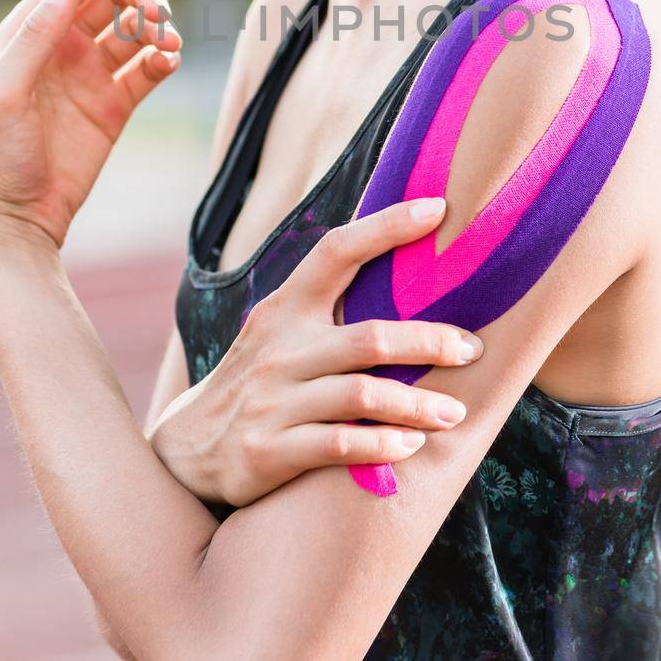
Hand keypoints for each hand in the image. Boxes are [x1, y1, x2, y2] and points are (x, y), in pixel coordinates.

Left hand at [0, 0, 182, 254]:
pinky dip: (164, 59)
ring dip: (159, 26)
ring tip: (170, 46)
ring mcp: (90, 72)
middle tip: (162, 14)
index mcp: (30, 28)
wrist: (17, 218)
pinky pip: (148, 67)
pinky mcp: (115, 103)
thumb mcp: (4, 90)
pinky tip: (168, 64)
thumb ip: (37, 34)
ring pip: (136, 28)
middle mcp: (62, 43)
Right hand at [148, 197, 483, 506]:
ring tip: (455, 413)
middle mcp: (279, 349)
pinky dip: (383, 445)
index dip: (386, 226)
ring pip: (361, 395)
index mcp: (285, 308)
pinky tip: (412, 445)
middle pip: (369, 337)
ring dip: (417, 405)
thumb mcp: (281, 334)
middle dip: (430, 342)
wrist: (188, 449)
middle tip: (473, 350)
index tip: (438, 208)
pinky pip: (339, 446)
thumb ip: (330, 310)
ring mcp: (272, 401)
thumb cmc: (261, 382)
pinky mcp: (268, 452)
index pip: (335, 251)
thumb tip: (410, 273)